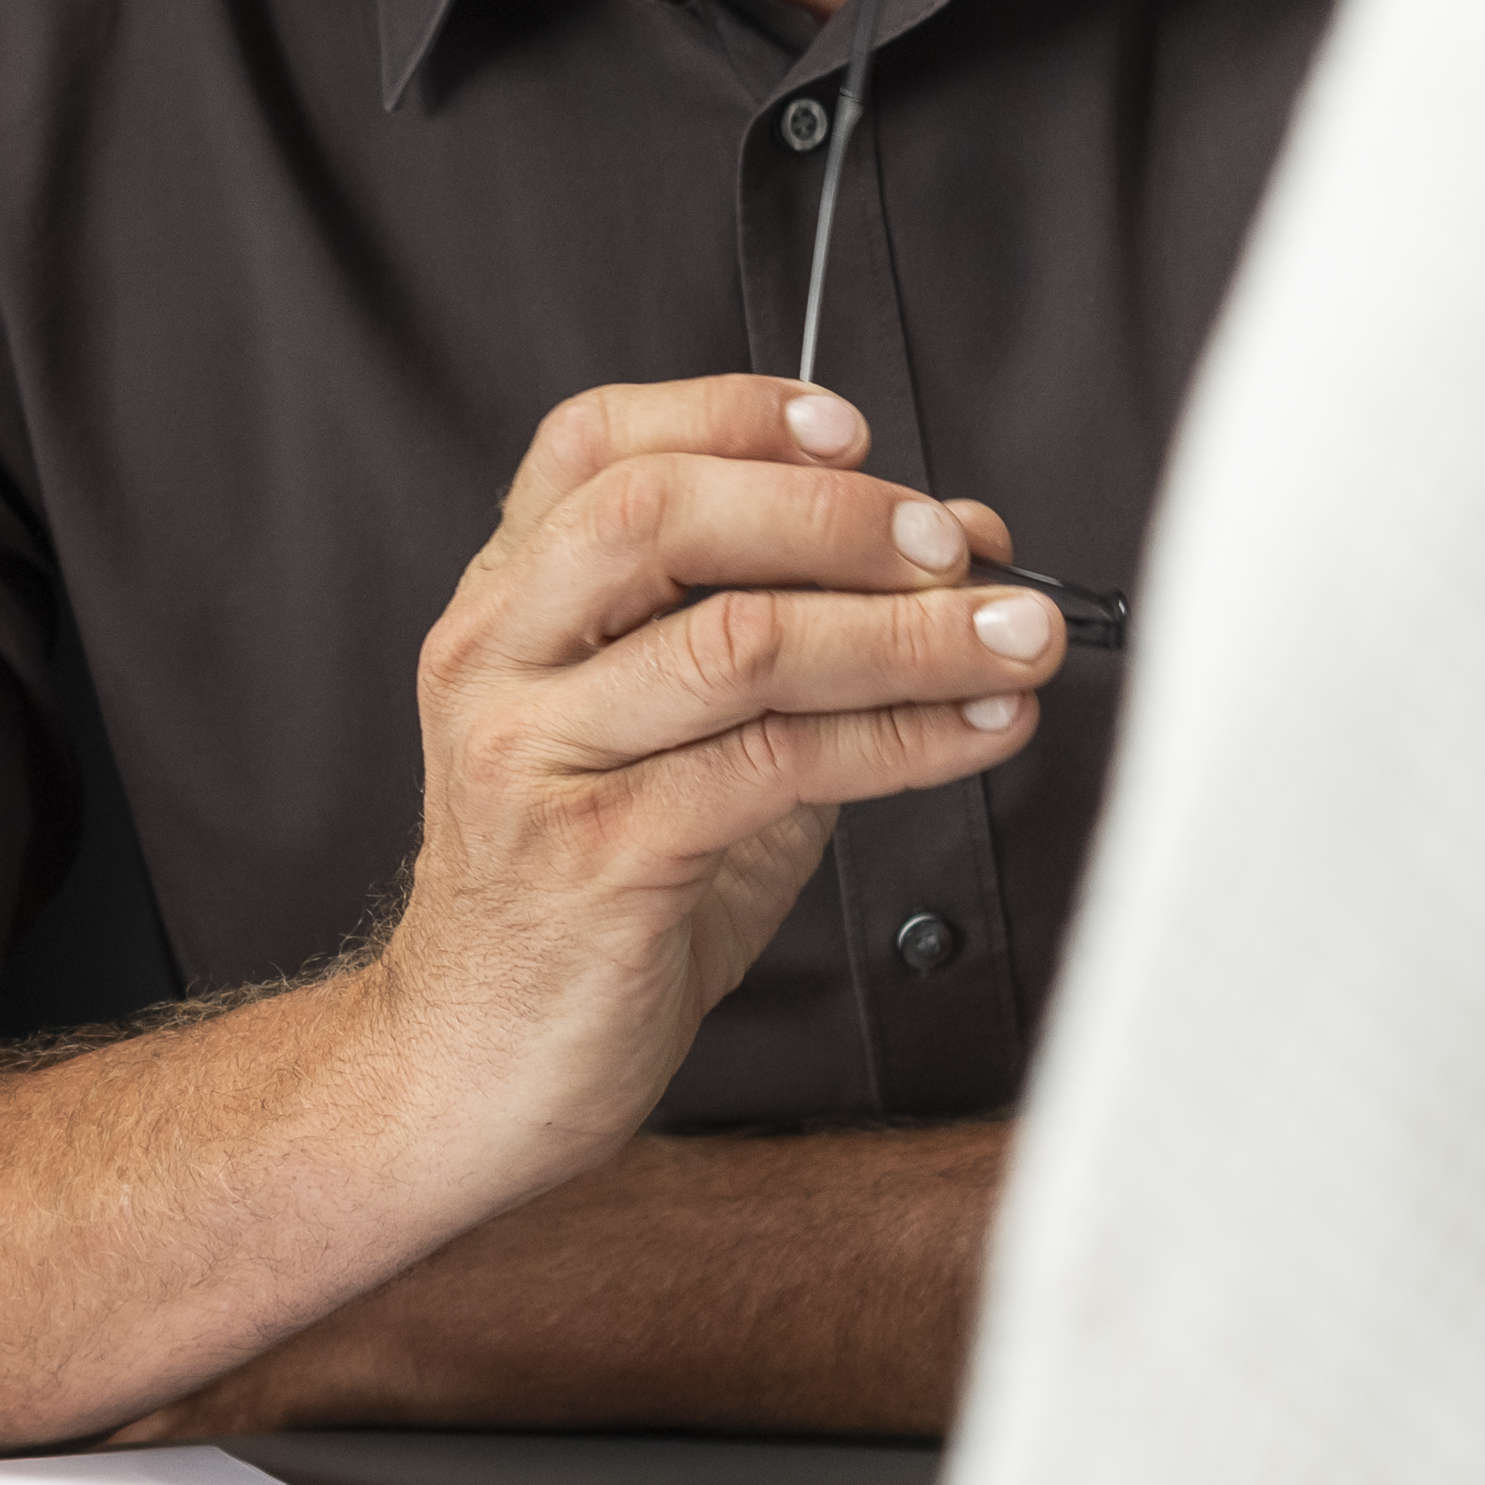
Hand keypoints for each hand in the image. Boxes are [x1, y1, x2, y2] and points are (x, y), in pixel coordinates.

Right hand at [374, 376, 1063, 1179]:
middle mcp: (498, 663)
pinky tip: (974, 730)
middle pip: (658, 515)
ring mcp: (532, 757)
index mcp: (505, 611)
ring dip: (905, 632)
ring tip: (1014, 639)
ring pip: (735, 640)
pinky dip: (901, 736)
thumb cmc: (585, 903)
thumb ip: (800, 644)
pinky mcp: (594, 859)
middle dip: (832, 515)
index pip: (593, 447)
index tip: (855, 433)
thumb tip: (963, 552)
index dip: (731, 413)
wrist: (471, 1071)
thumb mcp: (682, 746)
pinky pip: (774, 766)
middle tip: (953, 549)